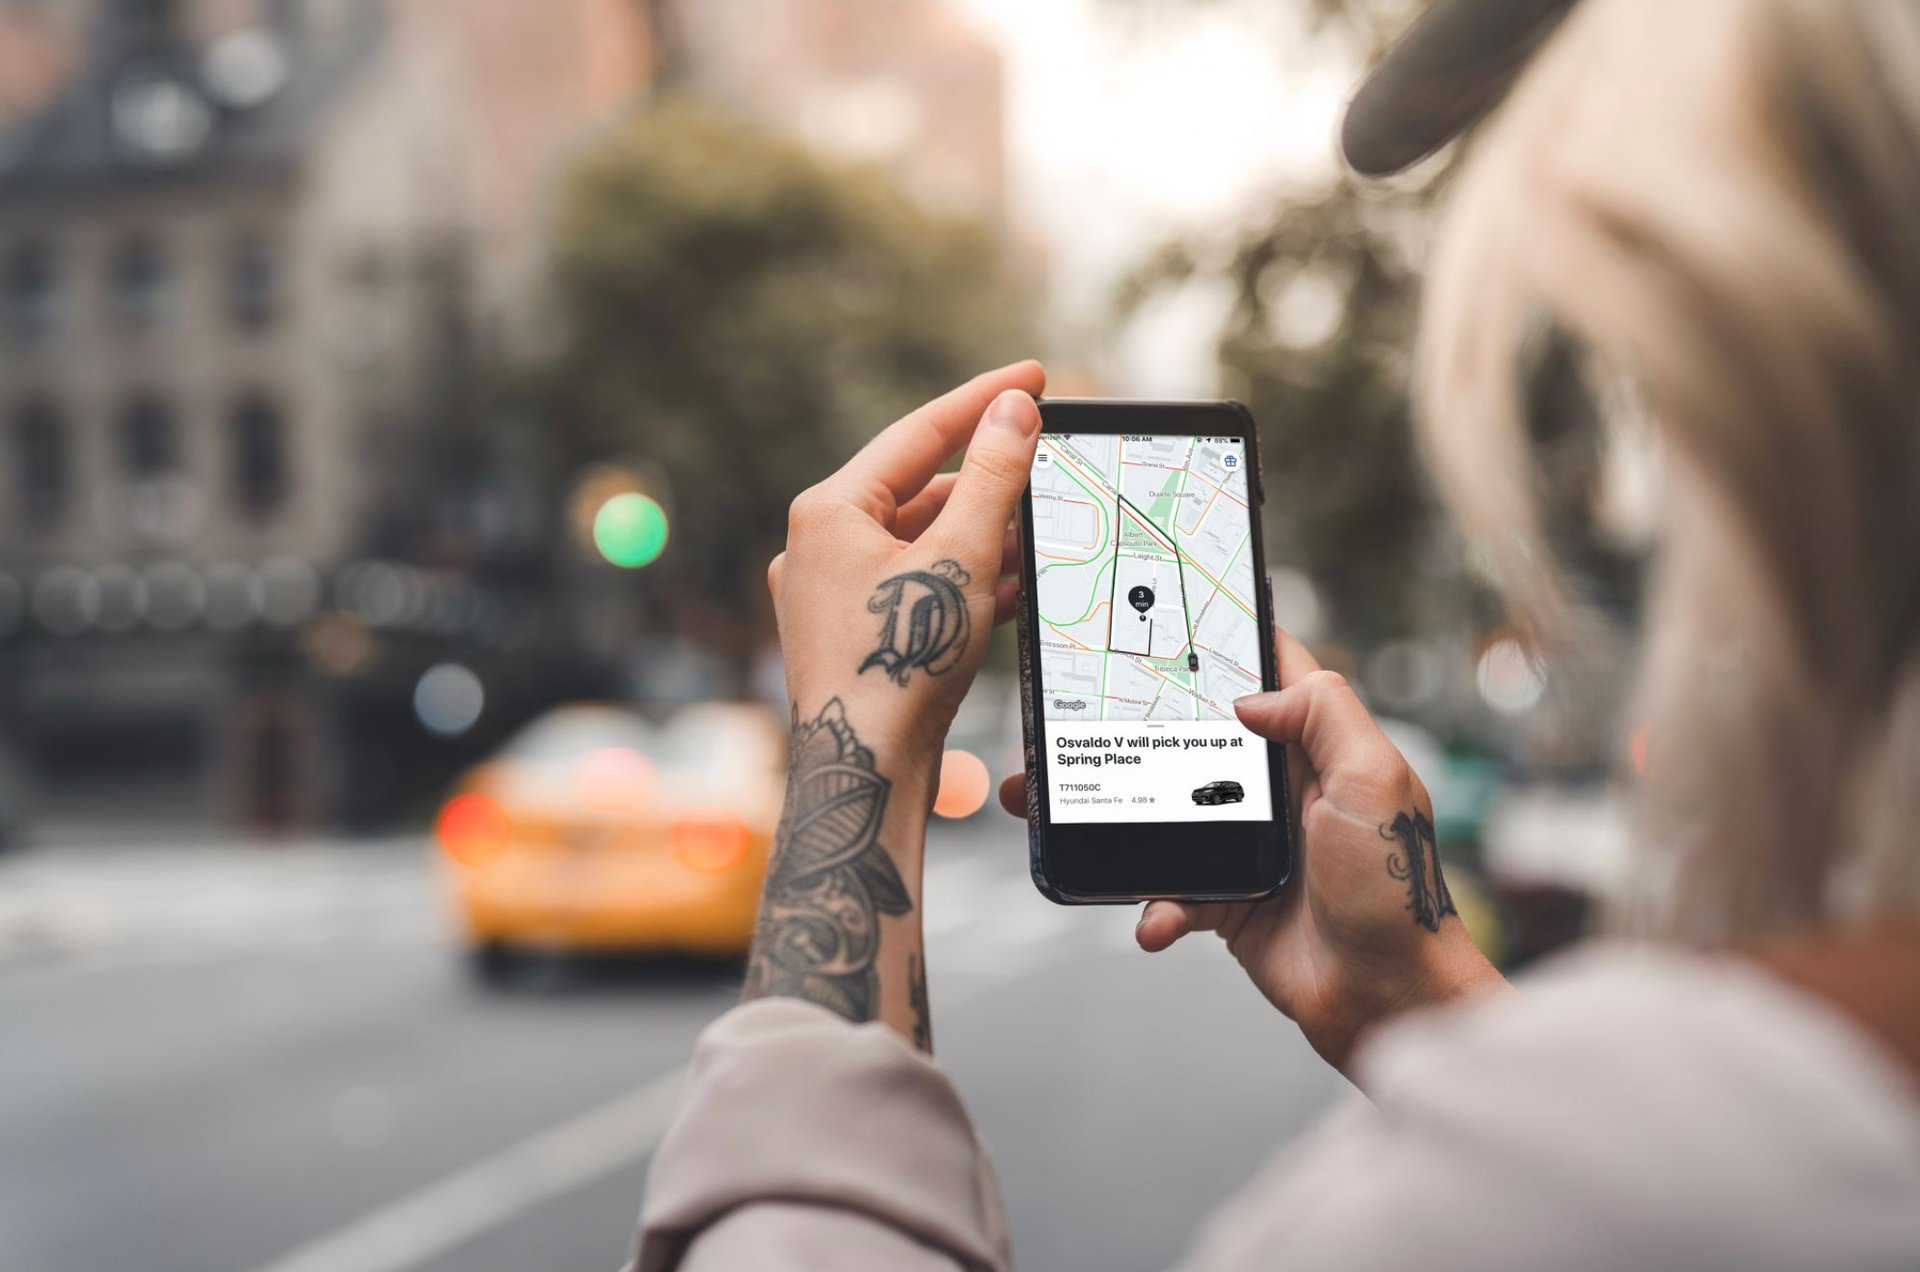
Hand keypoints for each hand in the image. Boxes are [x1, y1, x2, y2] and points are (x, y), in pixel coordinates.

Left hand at [748, 362, 1044, 1048]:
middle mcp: (817, 546)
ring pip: (921, 546)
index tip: (1036, 375)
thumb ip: (995, 477)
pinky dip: (963, 583)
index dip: (985, 400)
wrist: (863, 773)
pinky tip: (1016, 587)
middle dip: (991, 486)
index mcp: (828, 509)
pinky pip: (914, 590)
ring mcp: (827, 596)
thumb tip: (1015, 409)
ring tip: (1043, 534)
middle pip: (921, 491)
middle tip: (1051, 467)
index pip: (921, 432)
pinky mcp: (848, 638)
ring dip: (983, 539)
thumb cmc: (901, 667)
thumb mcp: (961, 559)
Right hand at [999, 630, 1506, 1077]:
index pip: (1267, 675)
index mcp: (1317, 749)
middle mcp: (1277, 790)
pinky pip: (1169, 892)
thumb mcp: (1375, 781)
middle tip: (1072, 717)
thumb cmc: (1396, 890)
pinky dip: (1154, 907)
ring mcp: (1246, 845)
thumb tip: (1250, 694)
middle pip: (1190, 740)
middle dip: (1132, 730)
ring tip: (1051, 811)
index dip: (1224, 644)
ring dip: (1109, 815)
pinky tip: (1155, 919)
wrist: (1388, 996)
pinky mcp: (1226, 901)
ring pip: (1162, 814)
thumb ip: (1324, 715)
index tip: (1166, 619)